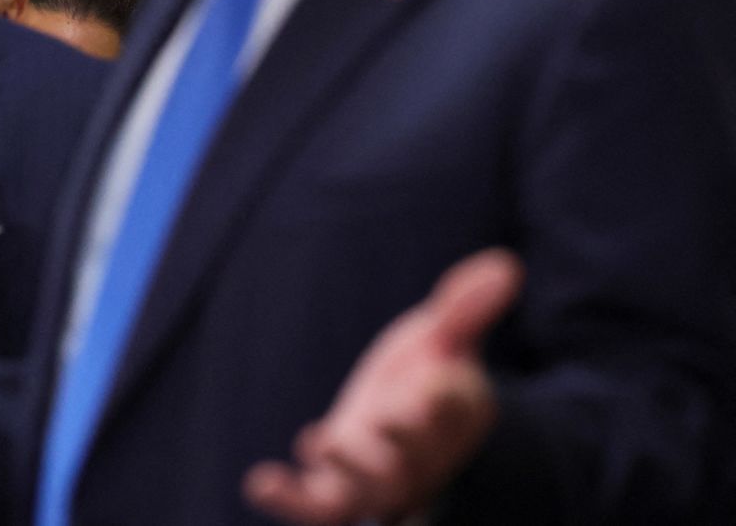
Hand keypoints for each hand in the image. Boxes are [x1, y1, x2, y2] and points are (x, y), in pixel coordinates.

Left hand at [244, 248, 522, 524]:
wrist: (405, 425)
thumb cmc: (429, 375)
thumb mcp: (445, 337)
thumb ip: (466, 307)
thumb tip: (505, 265)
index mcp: (452, 415)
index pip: (456, 410)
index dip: (449, 401)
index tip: (440, 385)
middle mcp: (420, 456)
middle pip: (416, 457)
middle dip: (404, 442)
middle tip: (386, 418)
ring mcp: (380, 480)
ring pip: (369, 491)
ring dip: (348, 472)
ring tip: (321, 441)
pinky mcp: (340, 492)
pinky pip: (320, 508)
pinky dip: (293, 501)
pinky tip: (261, 483)